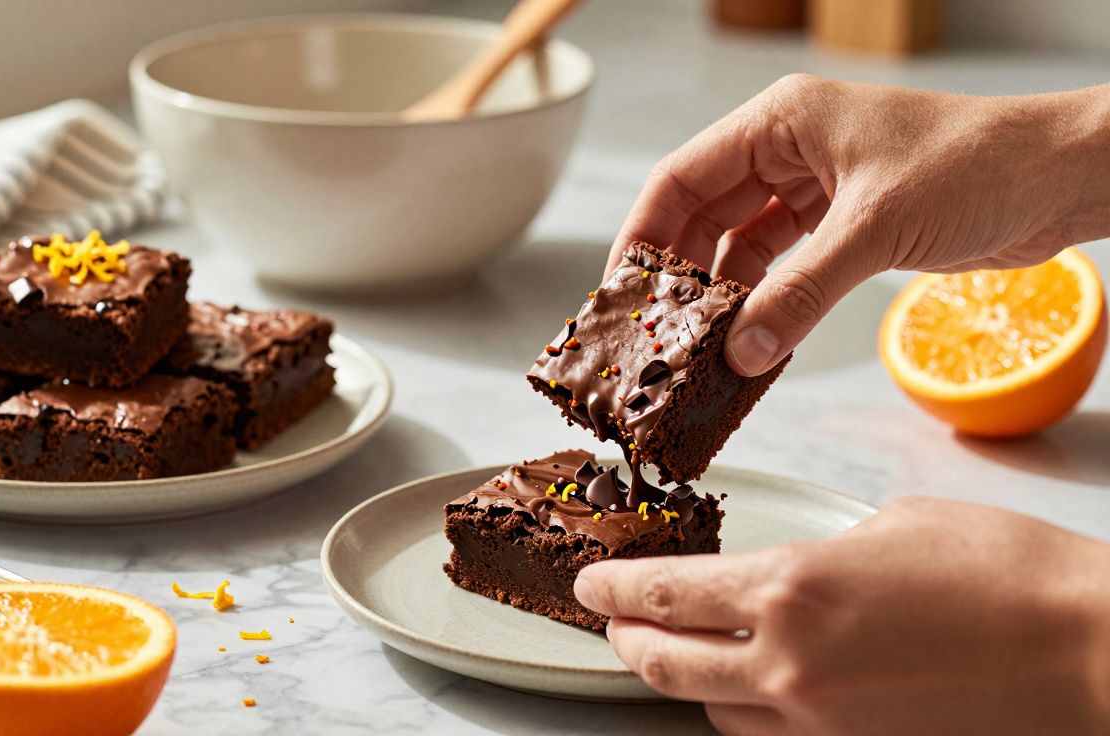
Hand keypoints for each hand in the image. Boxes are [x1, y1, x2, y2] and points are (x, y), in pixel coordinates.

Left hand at [574, 497, 1109, 734]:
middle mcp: (789, 664)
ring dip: (685, 677)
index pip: (665, 594)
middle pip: (666, 663)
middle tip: (613, 623)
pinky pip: (769, 735)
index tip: (590, 584)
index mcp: (791, 588)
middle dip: (627, 641)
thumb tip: (796, 573)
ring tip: (679, 651)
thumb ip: (820, 553)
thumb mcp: (890, 525)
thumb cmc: (1005, 573)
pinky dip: (744, 709)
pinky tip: (752, 685)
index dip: (614, 589)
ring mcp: (821, 721)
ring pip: (712, 707)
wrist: (1088, 651)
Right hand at [608, 75, 1109, 375]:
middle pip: (703, 216)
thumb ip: (801, 294)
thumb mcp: (874, 229)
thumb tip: (741, 355)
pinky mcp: (842, 224)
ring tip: (697, 348)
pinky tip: (751, 339)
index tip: (622, 292)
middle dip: (680, 276)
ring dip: (723, 297)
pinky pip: (782, 267)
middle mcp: (788, 150)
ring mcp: (814, 188)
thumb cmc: (979, 165)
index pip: (683, 177)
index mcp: (781, 122)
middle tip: (654, 334)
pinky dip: (766, 303)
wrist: (1061, 178)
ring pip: (740, 246)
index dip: (644, 235)